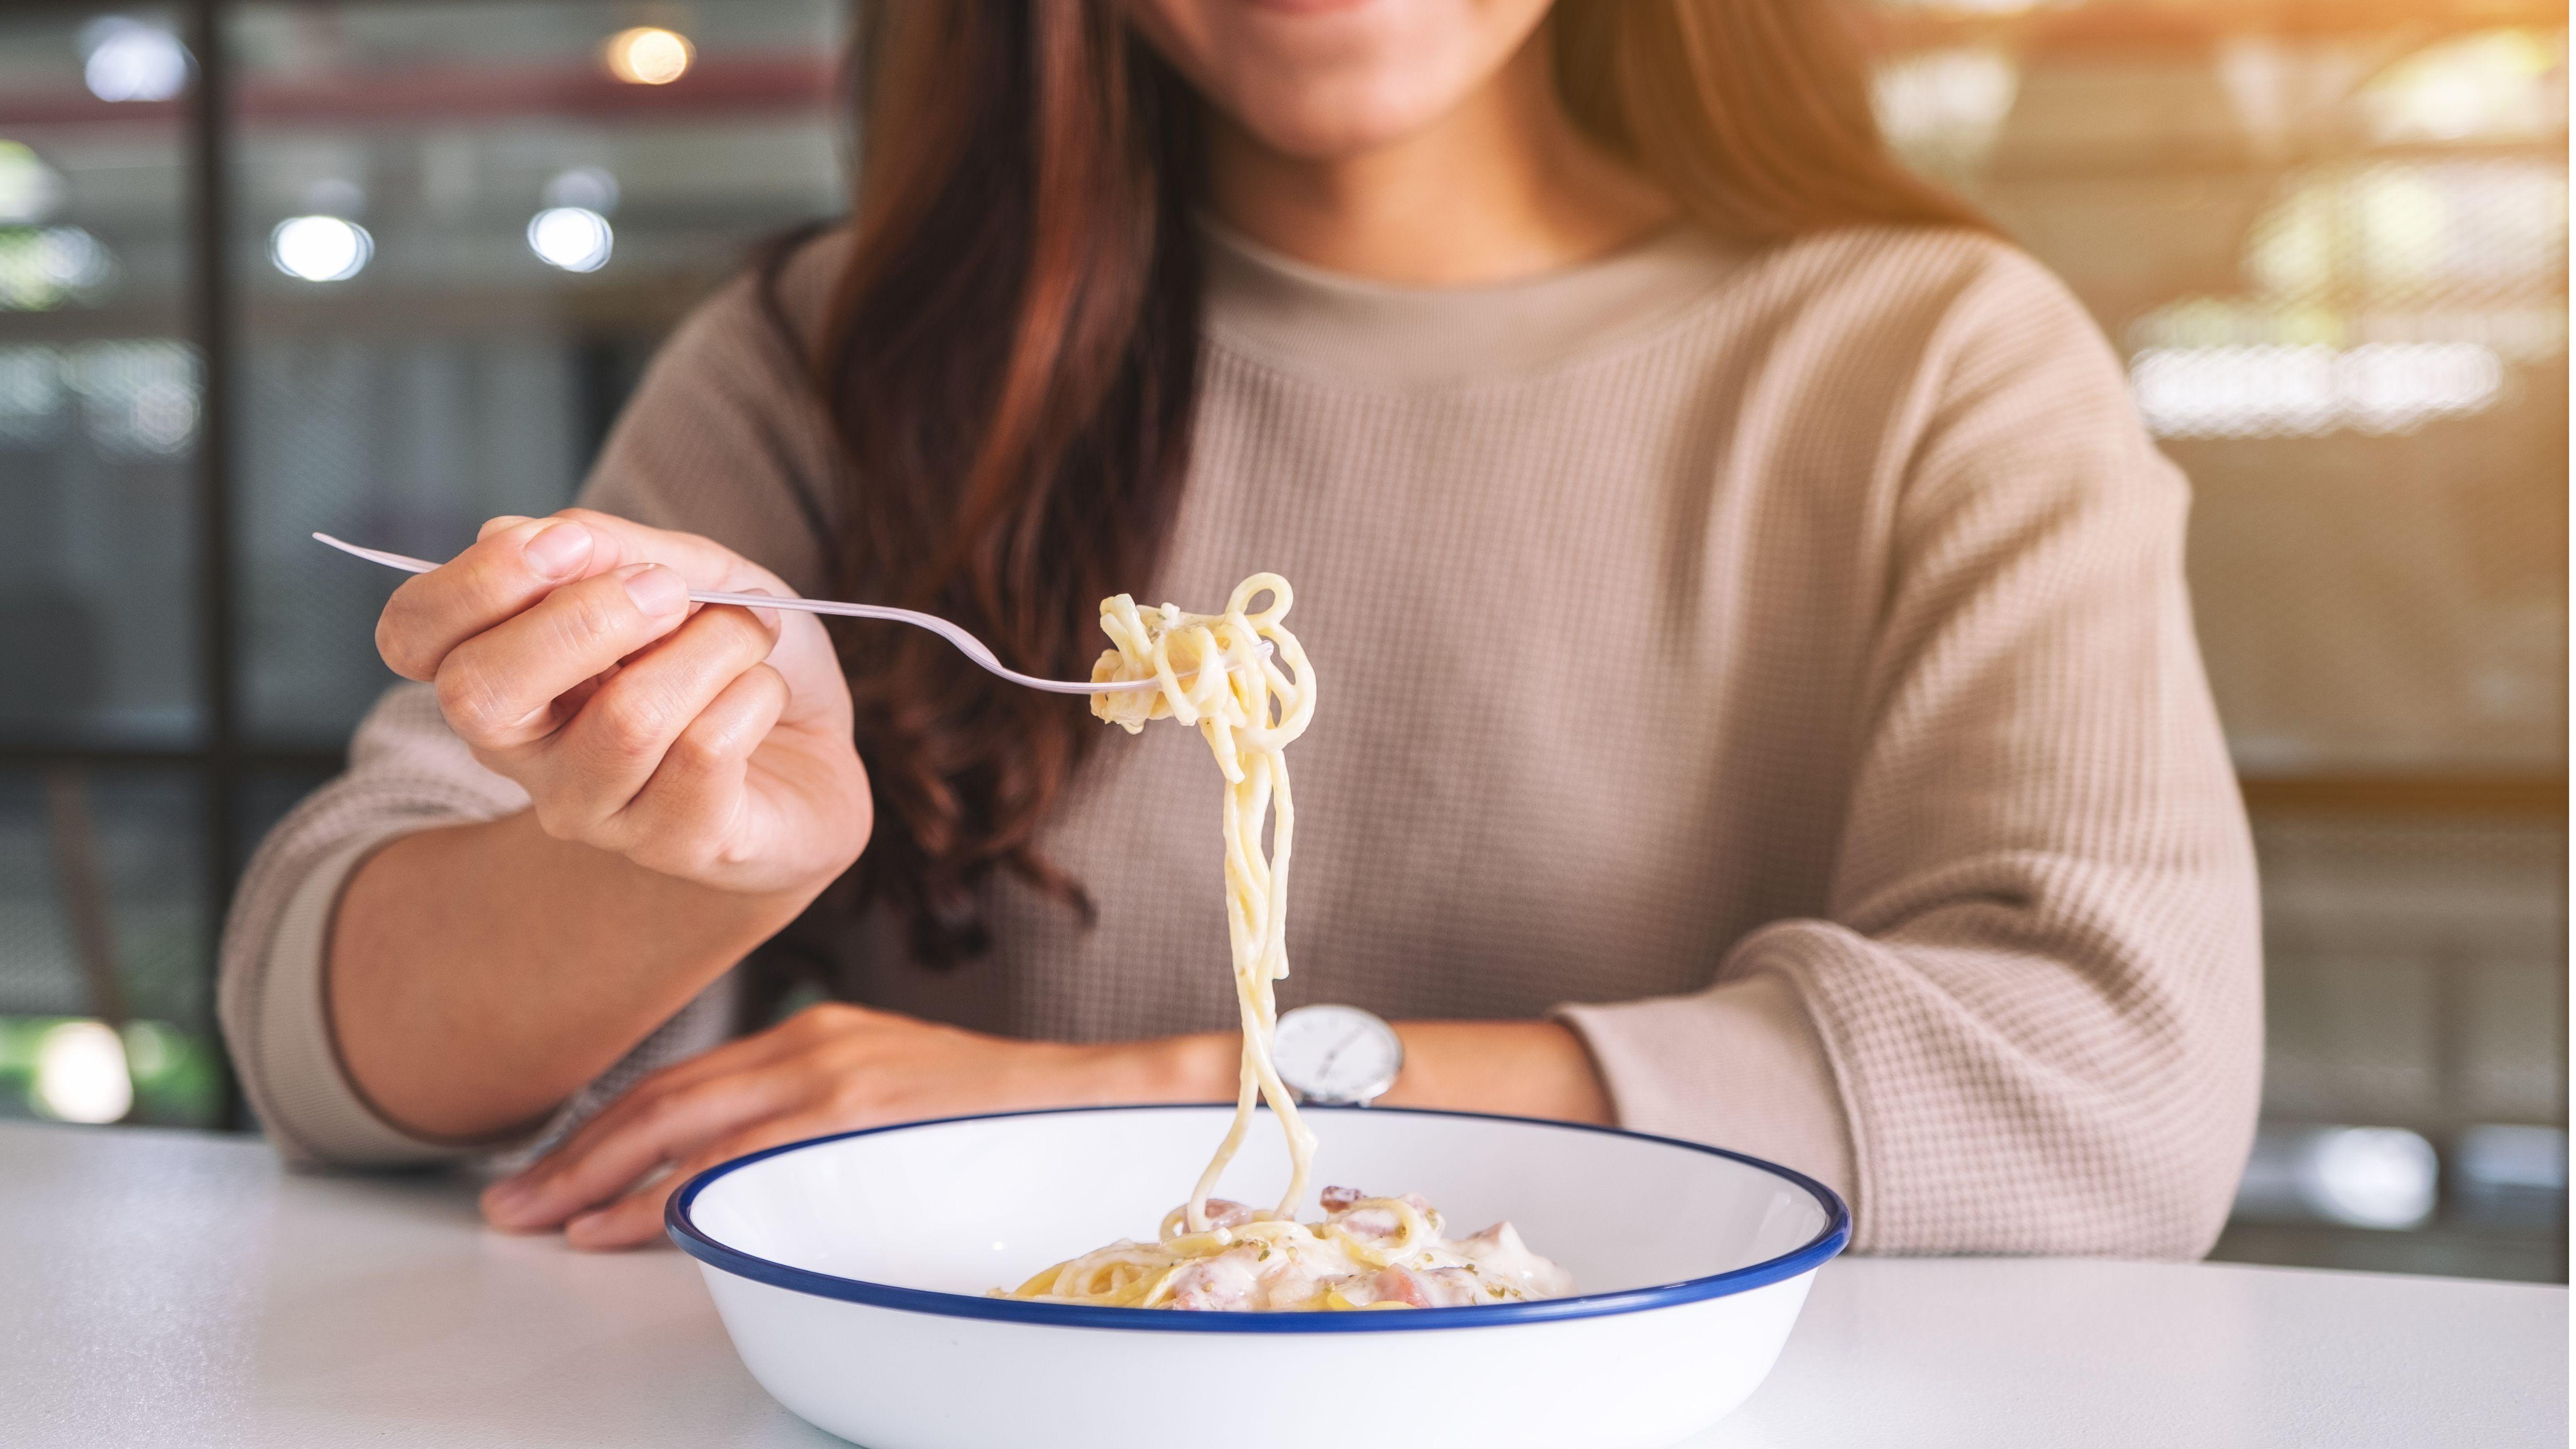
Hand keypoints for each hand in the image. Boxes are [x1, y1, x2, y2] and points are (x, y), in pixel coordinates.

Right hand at [374, 509, 867, 895]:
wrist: (817, 746)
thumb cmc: (729, 652)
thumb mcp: (684, 572)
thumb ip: (611, 549)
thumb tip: (519, 531)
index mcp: (501, 668)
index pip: (412, 634)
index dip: (478, 581)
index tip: (574, 544)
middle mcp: (523, 750)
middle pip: (478, 693)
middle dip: (587, 619)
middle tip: (670, 591)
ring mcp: (591, 808)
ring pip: (625, 719)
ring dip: (712, 647)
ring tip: (750, 635)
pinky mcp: (674, 844)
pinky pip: (706, 752)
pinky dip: (755, 693)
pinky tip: (764, 695)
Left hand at [478, 1002, 1211, 1249]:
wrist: (1087, 1099)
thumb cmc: (990, 1119)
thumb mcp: (884, 1101)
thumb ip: (807, 1125)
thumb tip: (719, 1186)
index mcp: (812, 1037)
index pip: (678, 1085)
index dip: (600, 1132)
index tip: (545, 1176)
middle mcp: (811, 1045)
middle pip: (662, 1101)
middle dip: (576, 1157)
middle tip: (513, 1205)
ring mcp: (833, 1077)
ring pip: (687, 1127)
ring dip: (604, 1180)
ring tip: (549, 1222)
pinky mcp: (858, 1114)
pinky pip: (746, 1160)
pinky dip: (677, 1194)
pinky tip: (633, 1224)